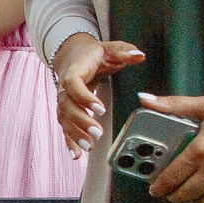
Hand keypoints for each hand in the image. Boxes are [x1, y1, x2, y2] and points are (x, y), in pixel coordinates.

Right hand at [51, 32, 144, 153]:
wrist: (74, 57)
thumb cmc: (95, 55)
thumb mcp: (111, 48)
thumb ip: (124, 51)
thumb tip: (138, 56)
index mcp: (74, 71)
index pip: (73, 84)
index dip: (84, 97)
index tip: (100, 109)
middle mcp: (64, 88)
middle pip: (67, 106)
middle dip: (81, 122)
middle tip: (97, 133)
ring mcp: (64, 100)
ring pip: (64, 119)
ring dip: (75, 134)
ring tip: (89, 146)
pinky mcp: (67, 111)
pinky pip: (65, 127)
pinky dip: (70, 141)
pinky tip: (76, 154)